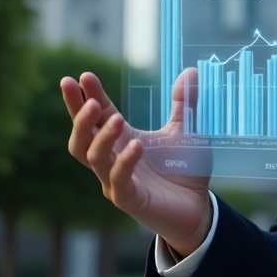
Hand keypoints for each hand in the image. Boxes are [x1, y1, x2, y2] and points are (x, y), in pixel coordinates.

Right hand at [62, 68, 211, 255]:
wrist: (198, 206)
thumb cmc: (184, 169)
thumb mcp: (187, 130)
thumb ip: (185, 103)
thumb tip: (190, 70)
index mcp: (123, 140)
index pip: (98, 115)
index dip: (87, 97)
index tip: (82, 76)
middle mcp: (113, 159)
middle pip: (82, 138)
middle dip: (78, 117)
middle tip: (84, 96)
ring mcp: (117, 181)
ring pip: (93, 158)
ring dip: (101, 137)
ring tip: (115, 118)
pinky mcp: (130, 199)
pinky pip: (118, 180)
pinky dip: (124, 162)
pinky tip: (136, 146)